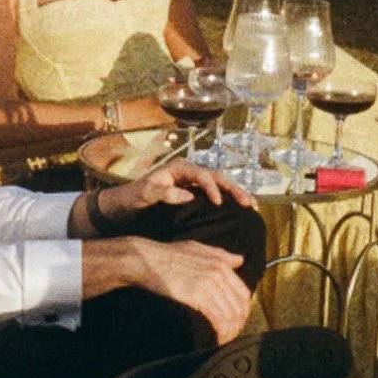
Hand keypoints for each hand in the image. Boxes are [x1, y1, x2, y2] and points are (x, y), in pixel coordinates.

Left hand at [97, 160, 249, 223]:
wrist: (125, 204)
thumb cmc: (133, 197)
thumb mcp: (145, 194)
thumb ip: (164, 193)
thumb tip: (188, 195)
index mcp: (179, 167)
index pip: (202, 174)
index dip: (212, 187)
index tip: (218, 203)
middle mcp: (188, 171)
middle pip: (217, 177)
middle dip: (234, 189)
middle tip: (249, 203)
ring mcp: (192, 181)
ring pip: (220, 184)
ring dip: (236, 194)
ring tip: (252, 205)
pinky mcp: (194, 192)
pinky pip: (215, 193)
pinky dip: (228, 200)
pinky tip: (240, 209)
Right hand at [102, 234, 252, 341]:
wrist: (145, 259)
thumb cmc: (166, 254)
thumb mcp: (196, 248)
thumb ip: (220, 255)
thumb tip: (239, 260)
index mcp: (221, 263)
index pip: (243, 293)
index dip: (242, 312)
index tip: (236, 322)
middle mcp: (219, 273)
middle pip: (239, 307)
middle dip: (238, 325)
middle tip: (230, 335)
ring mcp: (209, 284)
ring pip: (231, 315)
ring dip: (230, 332)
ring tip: (224, 340)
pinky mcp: (198, 295)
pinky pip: (218, 319)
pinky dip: (221, 332)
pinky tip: (218, 340)